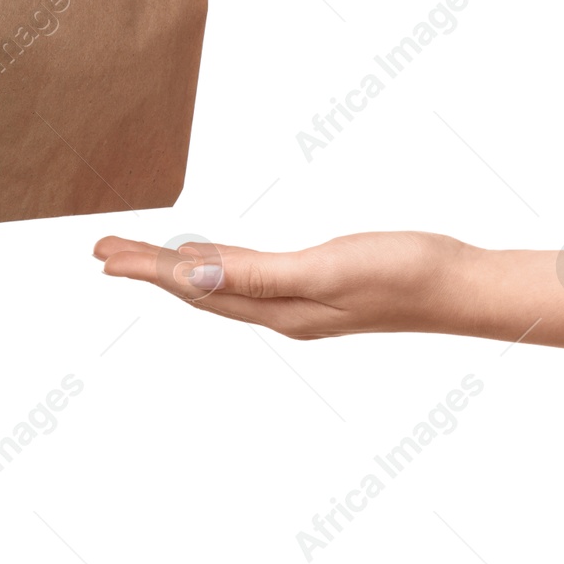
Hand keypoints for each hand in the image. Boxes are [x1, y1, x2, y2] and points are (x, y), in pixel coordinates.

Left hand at [93, 230, 472, 337]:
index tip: (105, 255)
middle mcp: (278, 312)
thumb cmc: (402, 272)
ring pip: (218, 284)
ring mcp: (297, 303)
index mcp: (275, 310)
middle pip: (197, 287)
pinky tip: (210, 258)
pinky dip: (216, 266)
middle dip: (148, 269)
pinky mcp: (316, 288)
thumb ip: (258, 273)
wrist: (461, 285)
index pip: (194, 285)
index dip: (147, 268)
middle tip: (101, 250)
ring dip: (175, 269)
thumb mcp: (327, 268)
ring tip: (138, 258)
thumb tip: (194, 273)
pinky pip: (247, 278)